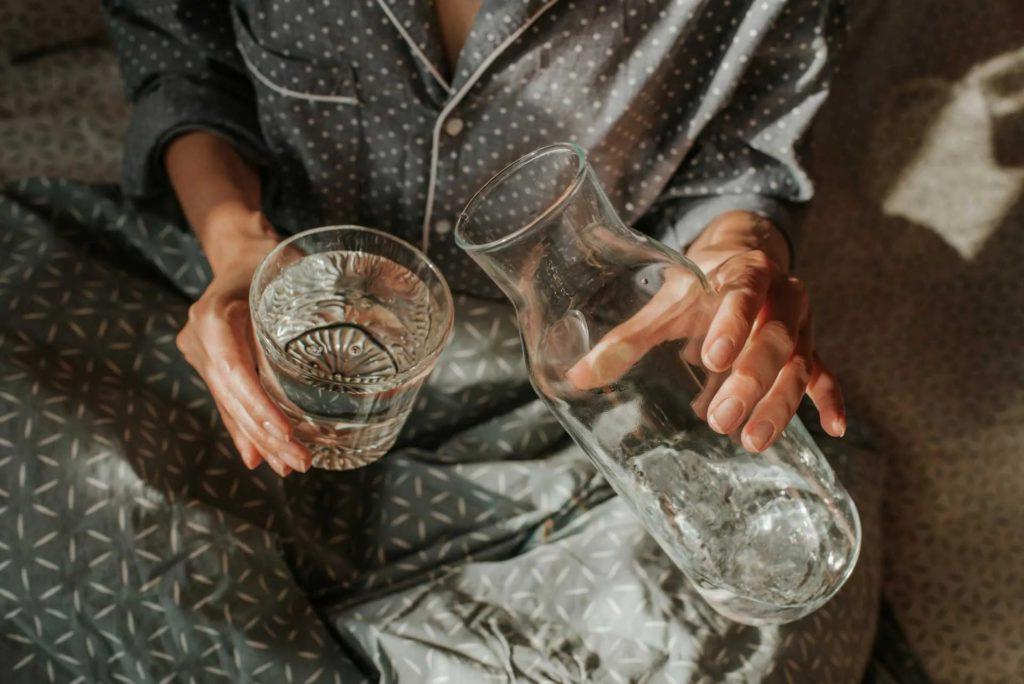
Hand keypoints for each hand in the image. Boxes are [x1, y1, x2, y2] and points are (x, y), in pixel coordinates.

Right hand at [175, 211, 310, 475]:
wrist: (239, 252)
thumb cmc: (274, 260)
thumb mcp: (297, 274)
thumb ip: (325, 304)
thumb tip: (378, 324)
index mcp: (215, 315)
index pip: (235, 372)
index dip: (259, 407)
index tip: (287, 433)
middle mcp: (199, 337)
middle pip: (232, 397)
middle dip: (266, 434)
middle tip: (299, 463)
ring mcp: (199, 352)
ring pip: (229, 404)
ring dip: (259, 438)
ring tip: (288, 466)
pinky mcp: (208, 363)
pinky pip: (227, 400)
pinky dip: (247, 428)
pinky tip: (260, 456)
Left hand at [569, 211, 844, 451]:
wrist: (743, 259)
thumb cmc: (700, 284)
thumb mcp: (665, 304)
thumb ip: (627, 339)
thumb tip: (577, 377)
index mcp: (745, 273)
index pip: (744, 294)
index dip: (731, 324)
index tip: (711, 357)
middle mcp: (782, 297)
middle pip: (775, 339)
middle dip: (749, 381)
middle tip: (719, 420)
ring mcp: (800, 326)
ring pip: (799, 364)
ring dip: (778, 404)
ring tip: (751, 441)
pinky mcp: (809, 350)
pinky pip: (826, 374)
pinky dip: (830, 400)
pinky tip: (832, 429)